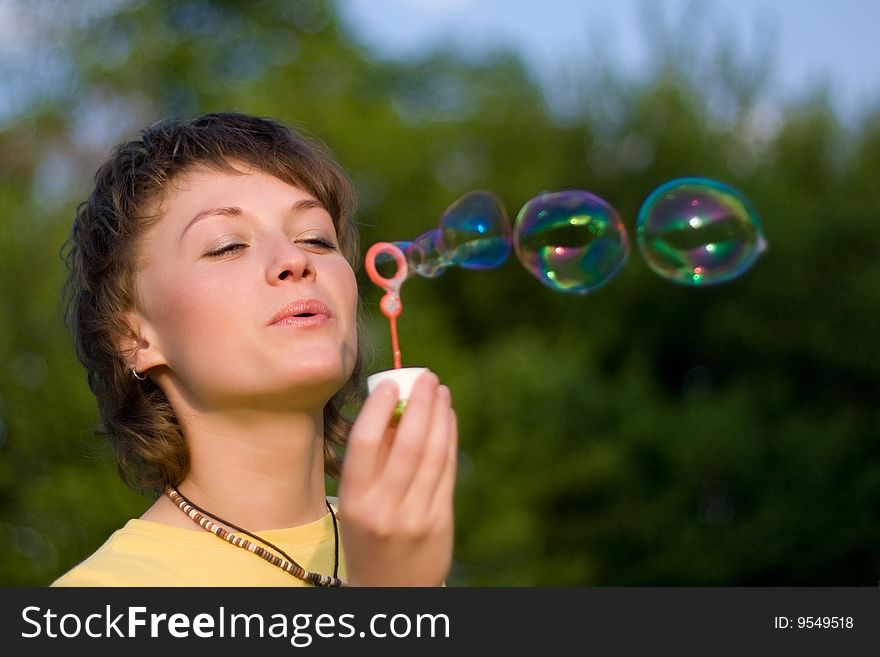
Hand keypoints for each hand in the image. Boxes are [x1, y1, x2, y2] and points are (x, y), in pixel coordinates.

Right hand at [338, 370, 456, 585]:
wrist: (390, 590)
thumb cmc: (368, 536)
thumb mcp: (357, 504)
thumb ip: (373, 461)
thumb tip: (393, 407)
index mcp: (355, 502)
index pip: (366, 444)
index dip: (379, 408)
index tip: (390, 382)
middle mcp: (385, 510)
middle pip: (408, 445)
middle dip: (419, 404)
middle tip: (426, 377)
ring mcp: (417, 517)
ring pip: (433, 455)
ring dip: (439, 416)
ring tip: (440, 391)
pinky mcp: (441, 522)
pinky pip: (447, 471)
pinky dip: (449, 439)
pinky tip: (448, 418)